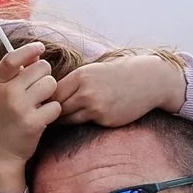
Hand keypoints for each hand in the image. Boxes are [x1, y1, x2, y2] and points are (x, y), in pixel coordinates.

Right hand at [0, 43, 60, 192]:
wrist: (2, 153)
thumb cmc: (6, 119)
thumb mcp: (5, 94)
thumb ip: (19, 73)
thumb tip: (38, 53)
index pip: (12, 58)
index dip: (28, 49)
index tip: (40, 47)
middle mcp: (7, 93)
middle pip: (42, 68)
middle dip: (45, 77)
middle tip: (38, 91)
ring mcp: (19, 108)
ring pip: (52, 84)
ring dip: (51, 94)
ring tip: (40, 105)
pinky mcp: (33, 122)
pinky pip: (56, 106)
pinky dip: (53, 112)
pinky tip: (42, 119)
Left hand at [53, 54, 188, 128]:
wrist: (147, 80)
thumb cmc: (116, 74)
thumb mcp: (92, 70)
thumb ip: (73, 81)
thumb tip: (48, 93)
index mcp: (81, 76)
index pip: (52, 92)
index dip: (46, 98)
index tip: (45, 101)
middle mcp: (86, 92)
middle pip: (57, 106)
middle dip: (51, 110)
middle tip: (47, 113)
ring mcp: (96, 107)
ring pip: (68, 118)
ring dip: (64, 118)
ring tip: (61, 117)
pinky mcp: (105, 119)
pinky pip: (84, 122)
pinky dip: (81, 120)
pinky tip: (83, 116)